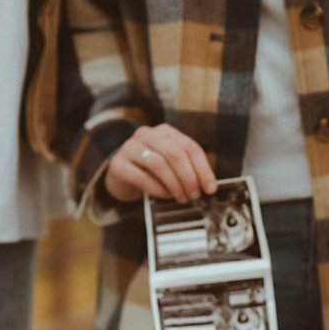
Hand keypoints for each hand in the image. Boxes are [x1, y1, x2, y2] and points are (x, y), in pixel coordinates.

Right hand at [102, 124, 216, 202]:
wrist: (121, 177)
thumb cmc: (151, 172)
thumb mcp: (171, 166)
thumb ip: (188, 169)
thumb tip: (208, 186)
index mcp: (165, 132)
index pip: (189, 147)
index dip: (203, 168)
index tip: (210, 188)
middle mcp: (147, 134)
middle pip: (174, 153)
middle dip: (189, 177)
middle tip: (195, 195)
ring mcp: (130, 147)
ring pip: (158, 163)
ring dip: (174, 184)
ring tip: (181, 197)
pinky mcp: (117, 165)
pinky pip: (141, 177)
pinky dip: (157, 189)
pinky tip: (165, 195)